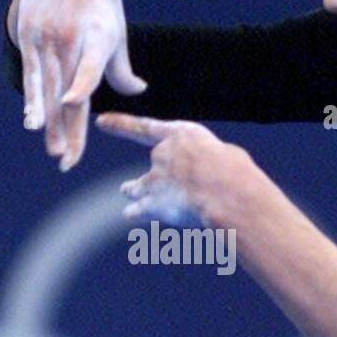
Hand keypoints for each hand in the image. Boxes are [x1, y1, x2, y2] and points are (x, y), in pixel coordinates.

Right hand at [8, 0, 147, 171]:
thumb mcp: (116, 26)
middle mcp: (70, 38)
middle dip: (68, 127)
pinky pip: (31, 75)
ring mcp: (47, 37)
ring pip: (48, 88)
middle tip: (67, 160)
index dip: (81, 83)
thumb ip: (121, 65)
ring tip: (52, 148)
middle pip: (68, 89)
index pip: (89, 65)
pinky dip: (32, 99)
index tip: (76, 104)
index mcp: (97, 35)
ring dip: (49, 122)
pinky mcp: (28, 35)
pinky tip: (31, 122)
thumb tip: (138, 92)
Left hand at [95, 113, 256, 229]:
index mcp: (182, 135)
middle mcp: (162, 155)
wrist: (227, 193)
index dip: (121, 124)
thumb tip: (204, 177)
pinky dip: (136, 213)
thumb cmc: (235, 173)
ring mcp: (155, 180)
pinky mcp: (152, 204)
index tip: (101, 121)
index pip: (144, 127)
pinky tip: (131, 215)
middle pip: (154, 165)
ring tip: (128, 192)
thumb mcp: (224, 155)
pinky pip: (136, 211)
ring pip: (135, 188)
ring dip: (134, 191)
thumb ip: (207, 161)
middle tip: (171, 185)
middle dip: (158, 175)